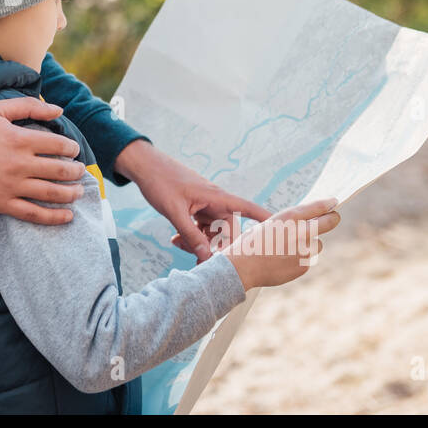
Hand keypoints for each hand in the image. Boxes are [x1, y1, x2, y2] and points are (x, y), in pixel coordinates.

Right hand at [0, 98, 87, 224]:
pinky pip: (33, 214)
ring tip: (78, 193)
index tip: (73, 150)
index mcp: (20, 139)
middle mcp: (19, 164)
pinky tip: (66, 216)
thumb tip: (58, 110)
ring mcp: (11, 186)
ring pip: (51, 194)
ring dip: (70, 194)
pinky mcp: (1, 203)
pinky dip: (53, 217)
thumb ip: (29, 106)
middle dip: (75, 172)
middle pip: (59, 170)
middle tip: (80, 172)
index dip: (71, 148)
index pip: (58, 145)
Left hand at [113, 139, 269, 260]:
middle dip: (216, 246)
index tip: (284, 230)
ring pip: (212, 231)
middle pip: (227, 230)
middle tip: (199, 261)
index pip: (248, 209)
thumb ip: (191, 235)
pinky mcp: (195, 207)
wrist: (144, 166)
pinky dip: (191, 235)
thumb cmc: (161, 181)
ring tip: (178, 243)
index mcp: (216, 197)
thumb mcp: (175, 211)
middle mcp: (215, 201)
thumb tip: (206, 257)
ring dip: (200, 242)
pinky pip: (201, 227)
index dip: (265, 221)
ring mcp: (204, 205)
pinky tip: (176, 239)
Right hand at [221, 198, 340, 290]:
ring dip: (310, 243)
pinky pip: (308, 259)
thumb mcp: (269, 224)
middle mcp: (300, 232)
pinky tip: (284, 260)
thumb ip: (290, 222)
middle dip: (333, 218)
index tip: (333, 203)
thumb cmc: (252, 243)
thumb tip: (309, 223)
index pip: (317, 207)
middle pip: (329, 223)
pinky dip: (300, 258)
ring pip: (317, 244)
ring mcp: (304, 250)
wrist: (243, 267)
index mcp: (289, 217)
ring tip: (290, 247)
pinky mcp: (304, 266)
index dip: (328, 204)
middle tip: (334, 217)